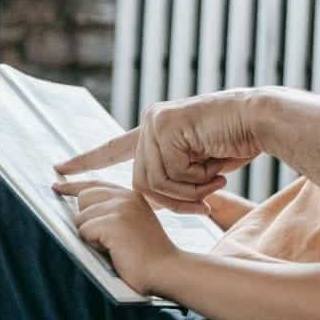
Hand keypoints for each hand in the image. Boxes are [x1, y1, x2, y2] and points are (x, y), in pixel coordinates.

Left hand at [52, 180, 179, 294]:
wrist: (166, 269)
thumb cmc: (146, 254)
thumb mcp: (131, 224)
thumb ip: (112, 212)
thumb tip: (78, 211)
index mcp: (132, 195)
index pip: (95, 184)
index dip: (73, 185)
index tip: (58, 186)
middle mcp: (126, 196)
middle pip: (84, 197)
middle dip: (86, 220)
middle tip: (106, 238)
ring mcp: (121, 207)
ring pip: (81, 217)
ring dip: (90, 236)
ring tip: (114, 246)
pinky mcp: (114, 221)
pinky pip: (84, 231)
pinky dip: (93, 244)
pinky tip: (113, 250)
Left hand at [54, 89, 267, 213]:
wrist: (261, 120)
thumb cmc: (241, 139)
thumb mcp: (202, 163)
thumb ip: (175, 173)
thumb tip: (154, 199)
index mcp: (158, 127)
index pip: (116, 147)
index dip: (88, 160)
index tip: (59, 169)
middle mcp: (151, 121)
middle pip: (142, 181)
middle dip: (174, 198)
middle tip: (206, 198)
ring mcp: (156, 122)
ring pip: (153, 182)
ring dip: (187, 191)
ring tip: (215, 180)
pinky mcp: (165, 125)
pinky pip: (168, 174)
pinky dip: (194, 181)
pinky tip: (214, 169)